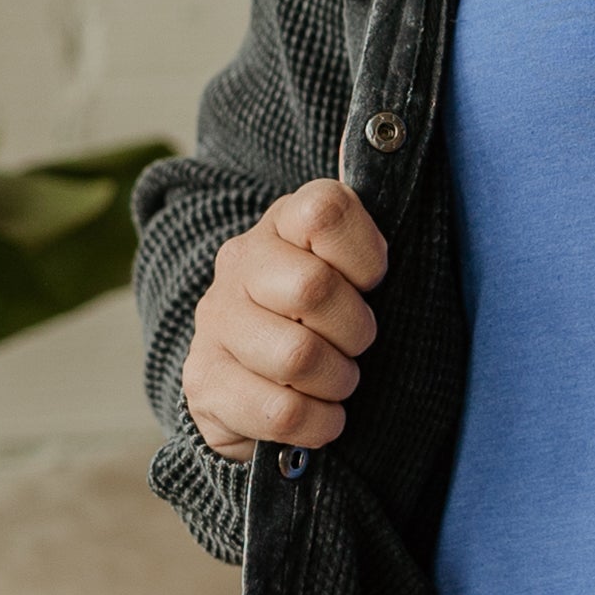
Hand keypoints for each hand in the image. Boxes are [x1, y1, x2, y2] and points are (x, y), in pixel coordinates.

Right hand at [183, 177, 387, 464]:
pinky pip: (279, 411)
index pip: (326, 212)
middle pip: (313, 288)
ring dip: (337, 380)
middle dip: (355, 330)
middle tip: (358, 345)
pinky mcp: (204, 382)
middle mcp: (239, 263)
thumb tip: (390, 171)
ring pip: (297, 355)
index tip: (372, 283)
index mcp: (283, 223)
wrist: (255, 380)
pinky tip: (321, 417)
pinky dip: (318, 423)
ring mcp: (215, 322)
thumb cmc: (326, 319)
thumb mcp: (354, 270)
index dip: (365, 256)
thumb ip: (369, 236)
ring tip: (338, 382)